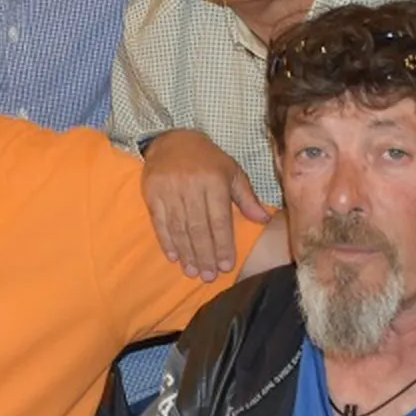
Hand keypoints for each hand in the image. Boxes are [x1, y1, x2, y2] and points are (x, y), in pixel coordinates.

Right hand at [141, 130, 270, 279]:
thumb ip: (246, 197)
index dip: (223, 245)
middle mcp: (191, 186)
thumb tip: (263, 220)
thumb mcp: (232, 172)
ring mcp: (169, 189)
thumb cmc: (208, 160)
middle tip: (209, 276)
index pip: (219, 219)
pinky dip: (167, 241)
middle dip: (205, 255)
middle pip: (198, 227)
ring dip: (187, 253)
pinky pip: (160, 222)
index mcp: (214, 181)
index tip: (226, 265)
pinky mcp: (152, 193)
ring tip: (193, 271)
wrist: (172, 140)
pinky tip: (174, 257)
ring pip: (179, 228)